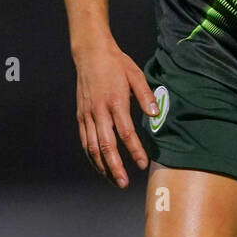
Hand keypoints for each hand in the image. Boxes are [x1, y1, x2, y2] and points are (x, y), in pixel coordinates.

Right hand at [74, 39, 158, 187]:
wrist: (91, 53)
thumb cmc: (116, 63)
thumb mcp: (136, 74)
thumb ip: (146, 96)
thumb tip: (155, 114)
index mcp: (115, 101)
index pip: (126, 132)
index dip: (135, 150)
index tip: (142, 163)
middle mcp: (99, 110)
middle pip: (105, 145)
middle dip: (115, 166)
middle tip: (124, 183)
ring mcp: (87, 114)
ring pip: (92, 147)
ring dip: (102, 166)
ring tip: (113, 180)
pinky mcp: (81, 115)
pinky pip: (84, 140)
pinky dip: (91, 156)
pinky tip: (99, 165)